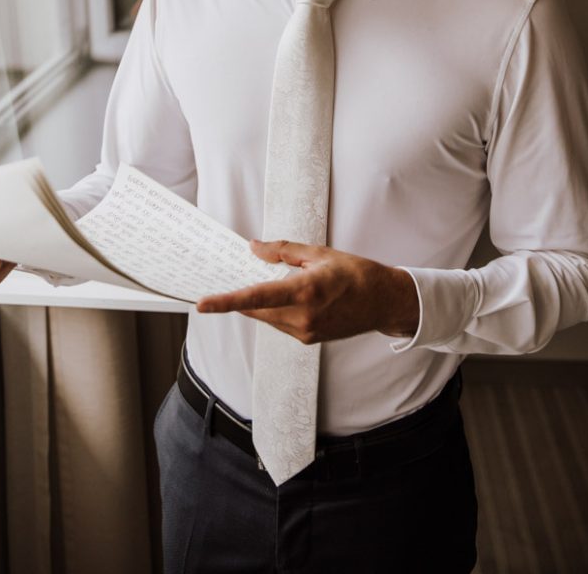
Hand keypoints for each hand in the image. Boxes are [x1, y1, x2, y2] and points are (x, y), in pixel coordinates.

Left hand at [196, 239, 419, 343]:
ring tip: (277, 282)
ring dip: (261, 302)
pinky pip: (280, 323)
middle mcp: (303, 317)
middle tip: (231, 276)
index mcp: (306, 291)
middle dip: (242, 296)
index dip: (226, 301)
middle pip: (256, 309)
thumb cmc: (357, 274)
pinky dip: (275, 309)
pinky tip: (288, 295)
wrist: (384, 303)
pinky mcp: (308, 339)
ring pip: (267, 317)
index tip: (203, 304)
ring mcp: (306, 332)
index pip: (257, 297)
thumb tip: (254, 248)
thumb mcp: (320, 253)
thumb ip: (282, 251)